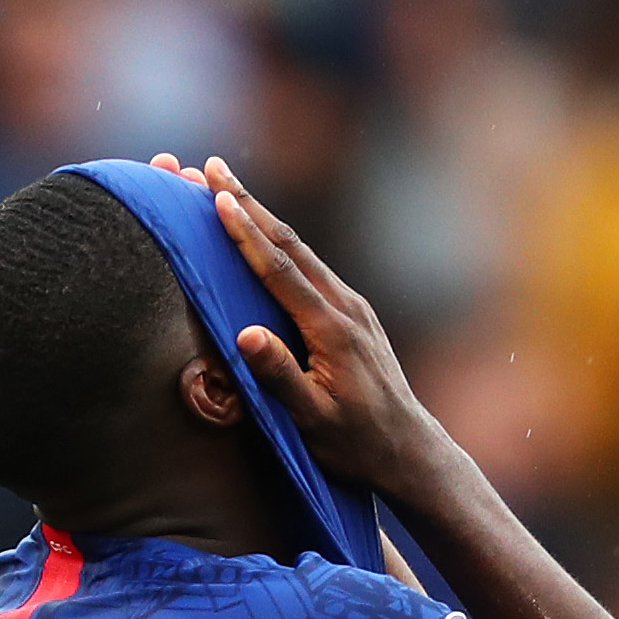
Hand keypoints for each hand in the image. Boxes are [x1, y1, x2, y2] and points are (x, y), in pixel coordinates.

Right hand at [184, 157, 453, 500]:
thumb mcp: (312, 420)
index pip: (279, 269)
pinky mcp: (355, 314)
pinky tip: (265, 234)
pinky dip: (281, 243)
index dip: (245, 232)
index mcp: (331, 328)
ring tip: (228, 188)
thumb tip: (243, 335)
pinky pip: (312, 268)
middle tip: (210, 167)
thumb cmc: (355, 444)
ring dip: (263, 217)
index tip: (215, 197)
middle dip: (247, 203)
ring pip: (302, 251)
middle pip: (290, 244)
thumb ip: (279, 378)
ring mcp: (353, 307)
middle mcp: (345, 306)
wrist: (408, 451)